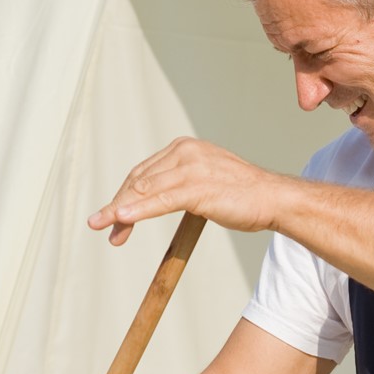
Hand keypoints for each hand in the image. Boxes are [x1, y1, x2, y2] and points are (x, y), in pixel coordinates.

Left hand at [88, 138, 288, 245]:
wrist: (273, 198)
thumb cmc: (243, 195)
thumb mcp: (204, 181)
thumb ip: (179, 185)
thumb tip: (152, 200)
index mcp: (184, 148)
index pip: (144, 171)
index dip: (124, 194)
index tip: (113, 216)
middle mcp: (184, 152)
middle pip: (139, 179)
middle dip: (117, 204)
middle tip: (101, 226)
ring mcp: (191, 168)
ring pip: (145, 190)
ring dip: (119, 210)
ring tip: (102, 225)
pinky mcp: (198, 187)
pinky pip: (160, 201)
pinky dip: (138, 211)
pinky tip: (121, 218)